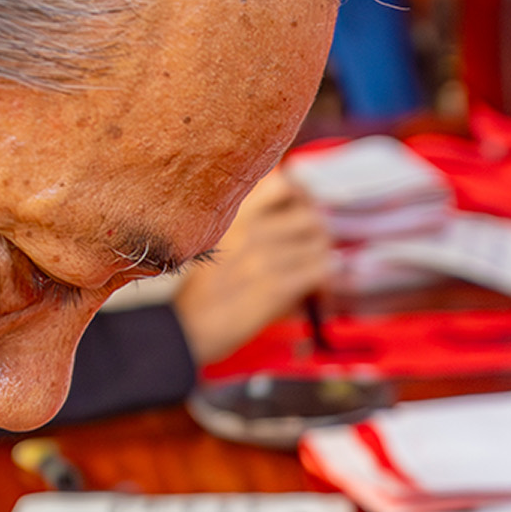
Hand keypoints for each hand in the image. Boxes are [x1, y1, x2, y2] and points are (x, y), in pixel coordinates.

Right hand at [176, 168, 336, 364]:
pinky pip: (320, 270)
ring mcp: (264, 256)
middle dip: (318, 230)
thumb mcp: (214, 240)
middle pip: (309, 213)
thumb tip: (294, 213)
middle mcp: (250, 228)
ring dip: (322, 256)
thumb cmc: (199, 290)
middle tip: (315, 243)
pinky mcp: (276, 286)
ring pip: (320, 242)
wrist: (186, 328)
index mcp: (232, 213)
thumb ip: (249, 223)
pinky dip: (324, 278)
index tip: (305, 205)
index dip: (302, 193)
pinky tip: (315, 286)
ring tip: (314, 267)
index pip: (282, 182)